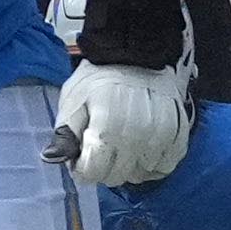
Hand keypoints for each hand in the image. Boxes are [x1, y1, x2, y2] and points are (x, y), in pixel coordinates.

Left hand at [46, 0, 197, 188]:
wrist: (138, 52)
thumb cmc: (99, 77)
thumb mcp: (73, 98)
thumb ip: (65, 132)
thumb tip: (52, 159)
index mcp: (107, 130)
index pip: (92, 173)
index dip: (82, 167)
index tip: (82, 154)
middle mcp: (136, 138)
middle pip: (116, 177)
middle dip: (104, 168)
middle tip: (101, 146)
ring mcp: (160, 138)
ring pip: (141, 174)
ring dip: (129, 166)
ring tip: (122, 144)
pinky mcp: (178, 135)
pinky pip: (165, 166)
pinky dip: (152, 163)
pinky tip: (142, 148)